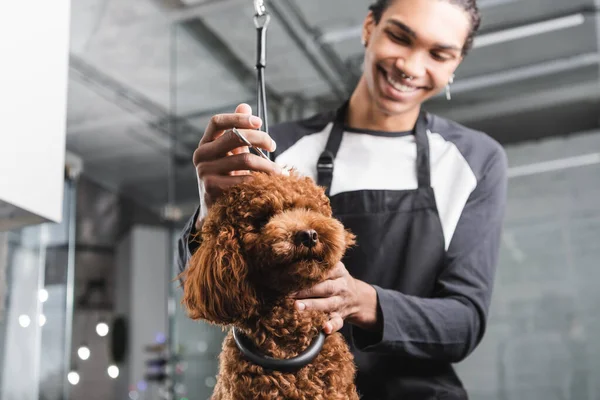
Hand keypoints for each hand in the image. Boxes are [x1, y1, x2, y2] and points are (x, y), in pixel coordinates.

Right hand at [193, 103, 286, 229]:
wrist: (216, 208)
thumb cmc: (227, 175)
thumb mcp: (231, 153)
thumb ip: (237, 131)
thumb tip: (244, 106)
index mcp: (205, 143)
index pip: (217, 122)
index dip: (238, 119)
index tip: (259, 121)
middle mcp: (201, 155)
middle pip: (234, 138)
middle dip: (259, 138)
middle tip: (273, 144)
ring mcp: (205, 172)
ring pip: (245, 159)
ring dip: (268, 164)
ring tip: (280, 171)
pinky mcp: (213, 188)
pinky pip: (245, 180)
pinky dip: (261, 181)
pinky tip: (270, 184)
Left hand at [291, 262, 378, 333]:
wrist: (357, 298)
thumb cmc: (336, 280)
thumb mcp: (333, 268)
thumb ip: (318, 265)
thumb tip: (291, 261)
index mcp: (339, 271)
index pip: (325, 270)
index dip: (309, 273)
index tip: (292, 275)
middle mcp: (341, 286)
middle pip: (326, 287)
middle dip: (307, 290)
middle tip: (290, 293)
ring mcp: (341, 302)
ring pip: (329, 304)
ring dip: (313, 305)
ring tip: (297, 306)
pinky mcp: (341, 316)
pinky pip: (338, 322)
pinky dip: (332, 325)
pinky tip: (325, 328)